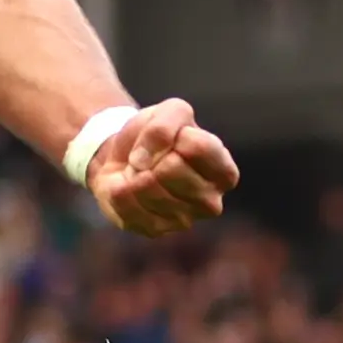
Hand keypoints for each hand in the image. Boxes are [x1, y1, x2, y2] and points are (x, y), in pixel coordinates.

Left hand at [88, 100, 236, 237]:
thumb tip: (142, 162)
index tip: (172, 137)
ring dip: (133, 172)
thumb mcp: (168, 112)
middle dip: (152, 155)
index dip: (176, 135)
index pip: (200, 148)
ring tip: (139, 171)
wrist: (126, 160)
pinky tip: (126, 186)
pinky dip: (119, 189)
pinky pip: (128, 206)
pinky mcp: (154, 230)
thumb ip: (164, 125)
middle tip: (151, 157)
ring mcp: (184, 220)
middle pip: (171, 169)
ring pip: (147, 187)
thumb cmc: (157, 137)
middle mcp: (211, 202)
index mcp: (224, 172)